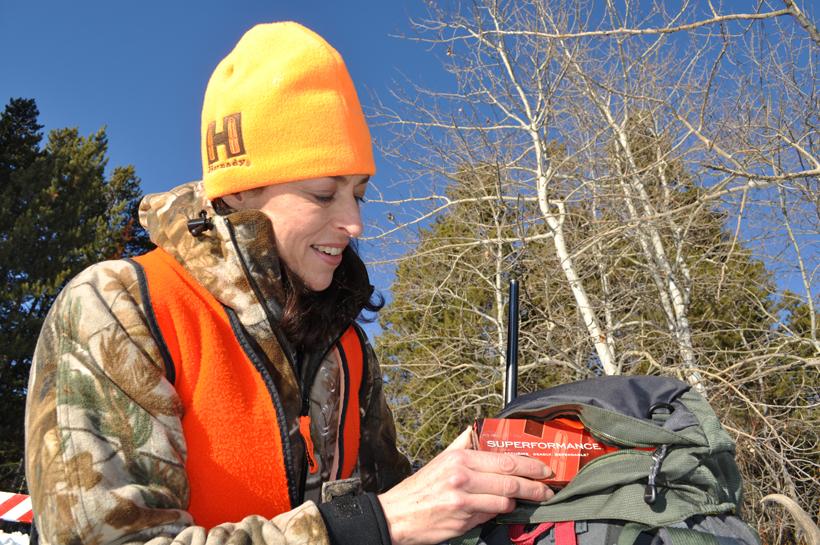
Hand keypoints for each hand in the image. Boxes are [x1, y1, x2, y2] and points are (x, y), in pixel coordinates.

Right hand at [377, 427, 553, 544]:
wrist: (397, 515)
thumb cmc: (421, 487)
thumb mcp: (441, 459)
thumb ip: (463, 443)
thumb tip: (478, 429)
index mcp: (460, 458)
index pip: (505, 460)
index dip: (530, 466)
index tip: (544, 469)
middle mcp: (462, 477)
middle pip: (510, 482)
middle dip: (534, 487)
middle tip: (547, 490)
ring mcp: (463, 501)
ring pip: (504, 501)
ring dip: (515, 502)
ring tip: (519, 501)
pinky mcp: (463, 521)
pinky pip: (490, 515)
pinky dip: (496, 512)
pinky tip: (496, 509)